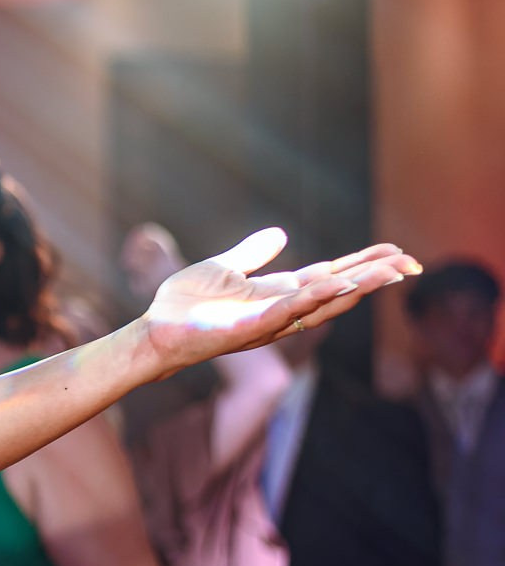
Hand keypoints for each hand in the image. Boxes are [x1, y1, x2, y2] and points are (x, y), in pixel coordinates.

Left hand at [138, 229, 418, 374]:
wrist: (155, 331)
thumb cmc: (185, 305)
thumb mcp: (224, 269)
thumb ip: (253, 254)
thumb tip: (281, 234)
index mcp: (278, 294)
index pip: (330, 276)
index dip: (362, 265)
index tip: (395, 252)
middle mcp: (281, 310)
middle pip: (338, 292)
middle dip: (373, 277)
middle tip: (410, 263)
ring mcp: (269, 322)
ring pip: (322, 304)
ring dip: (355, 287)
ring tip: (389, 272)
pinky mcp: (250, 328)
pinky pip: (287, 312)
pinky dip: (312, 299)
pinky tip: (335, 284)